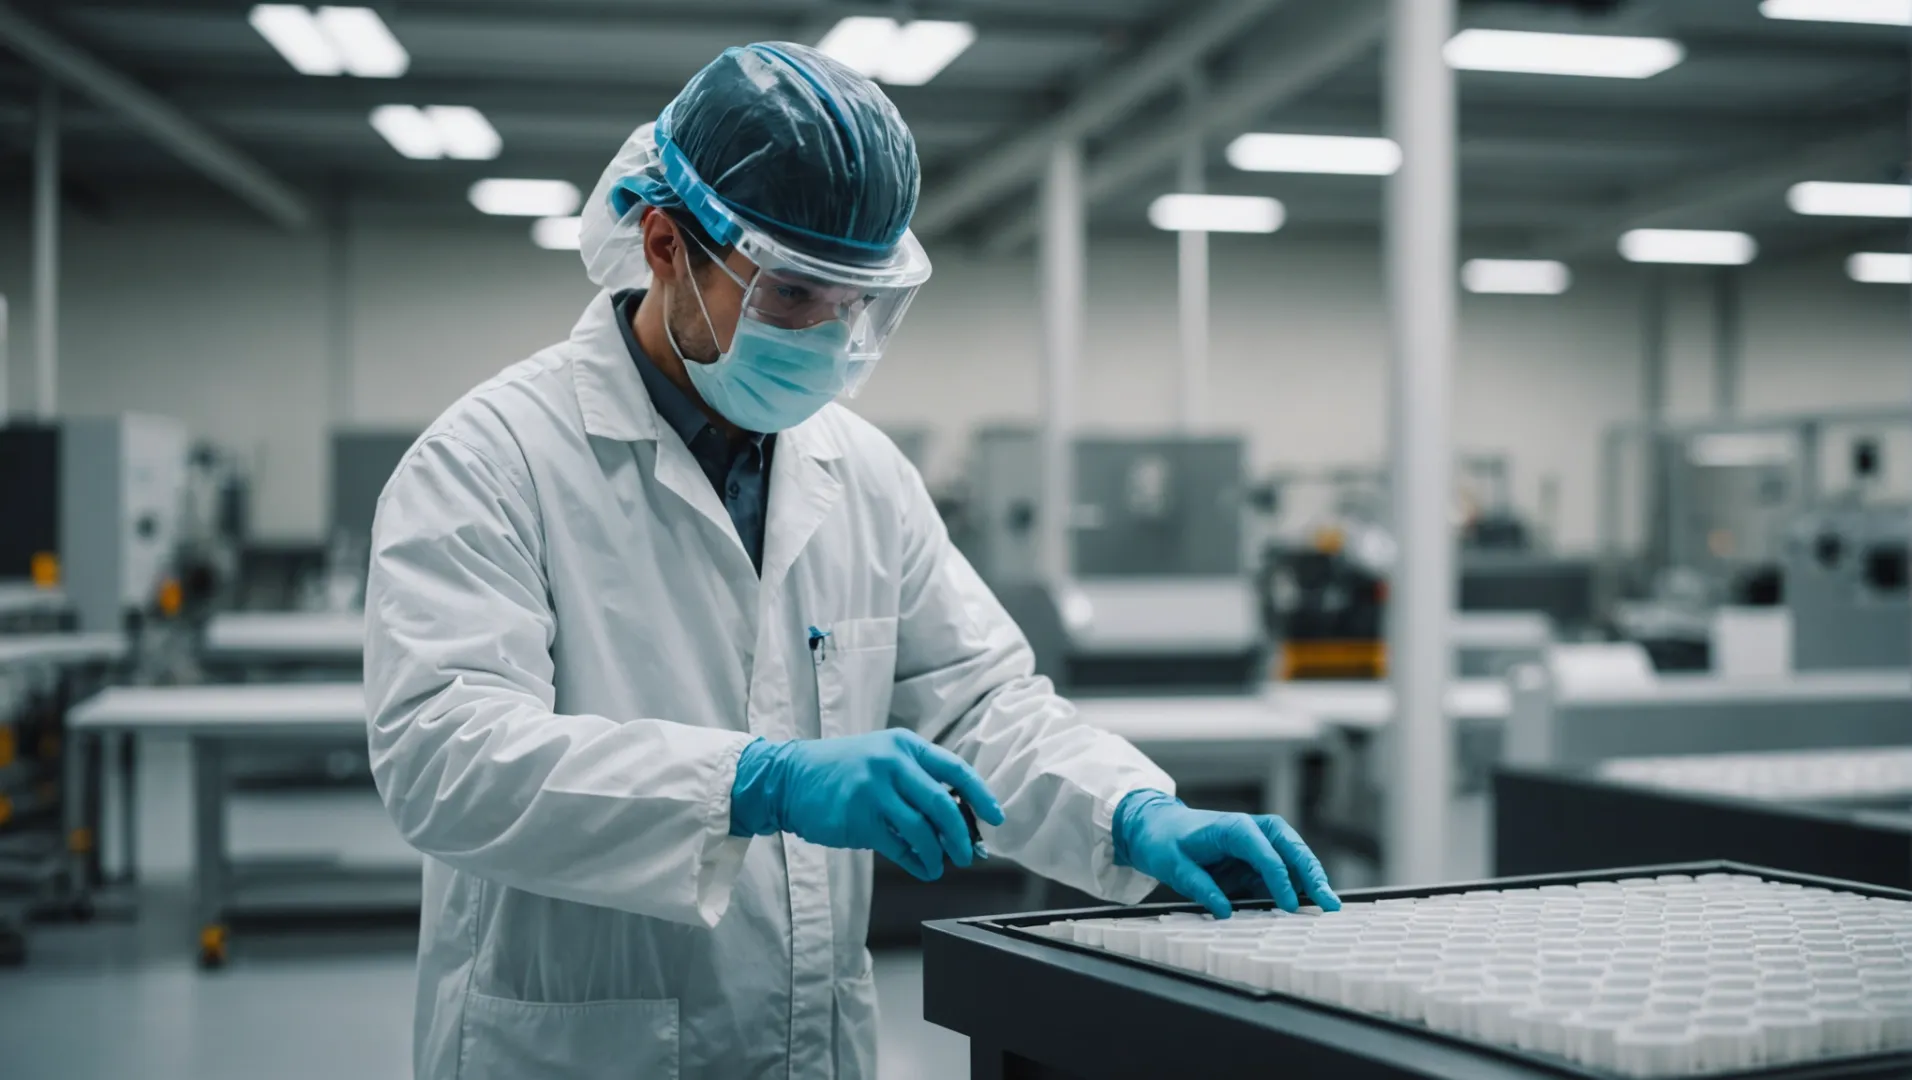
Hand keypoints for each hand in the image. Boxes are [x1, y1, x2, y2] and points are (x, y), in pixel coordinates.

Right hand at [730, 729, 1003, 880]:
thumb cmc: (843, 771)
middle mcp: (891, 763)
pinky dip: (915, 862)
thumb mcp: (882, 760)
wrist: (789, 778)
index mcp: (904, 745)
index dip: (981, 795)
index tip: (996, 817)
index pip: (954, 768)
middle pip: (943, 803)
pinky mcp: (858, 818)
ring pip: (922, 829)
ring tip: (940, 865)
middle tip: (968, 853)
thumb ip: (916, 781)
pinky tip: (922, 869)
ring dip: (938, 854)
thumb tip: (957, 819)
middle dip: (961, 834)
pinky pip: (897, 846)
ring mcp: (873, 790)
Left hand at [1112, 790, 1339, 918]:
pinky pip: (1281, 866)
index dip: (1280, 878)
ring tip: (1326, 904)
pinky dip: (1297, 881)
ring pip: (1293, 854)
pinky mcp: (1255, 855)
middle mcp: (1251, 829)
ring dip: (1311, 877)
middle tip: (1327, 902)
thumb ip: (1199, 886)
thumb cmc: (1164, 841)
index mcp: (1232, 828)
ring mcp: (1256, 840)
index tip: (1290, 904)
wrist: (1155, 827)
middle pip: (1291, 847)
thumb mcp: (1173, 866)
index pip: (1265, 852)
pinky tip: (1307, 901)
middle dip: (1312, 873)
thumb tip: (1224, 911)